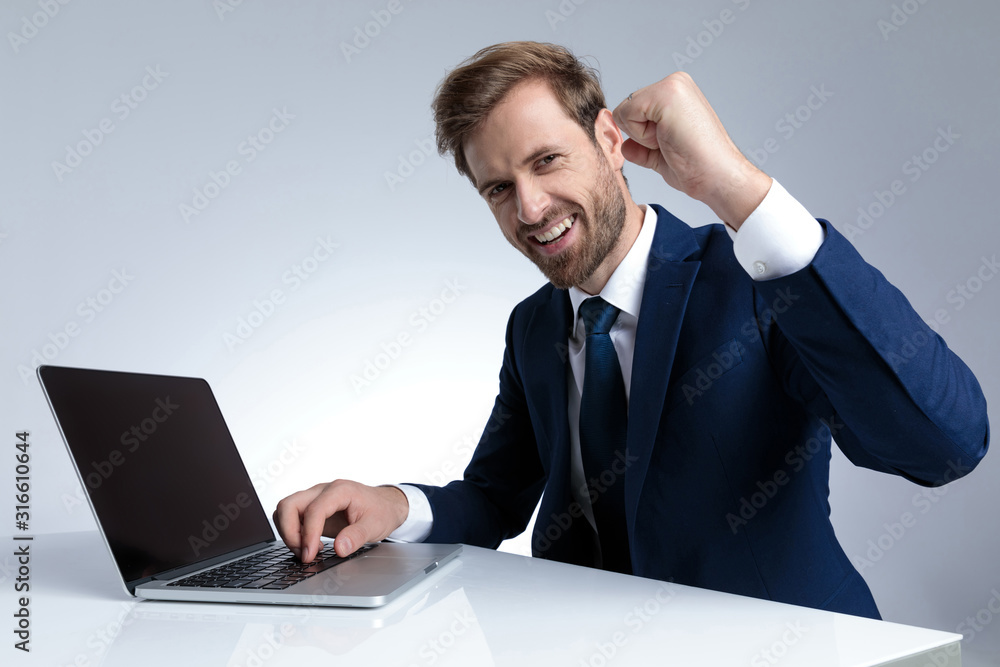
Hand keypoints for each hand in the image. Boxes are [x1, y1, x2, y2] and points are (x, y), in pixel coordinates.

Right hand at [272, 480, 408, 561]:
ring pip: (285, 509)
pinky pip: (291, 516)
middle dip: (289, 532)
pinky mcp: (312, 507)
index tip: (309, 555)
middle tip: (304, 553)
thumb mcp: (375, 525)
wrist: (386, 504)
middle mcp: (323, 490)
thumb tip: (339, 549)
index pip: (314, 510)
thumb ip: (357, 537)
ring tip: (307, 550)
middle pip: (289, 505)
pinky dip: (293, 532)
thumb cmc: (381, 511)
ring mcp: (315, 497)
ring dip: (289, 532)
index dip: (308, 534)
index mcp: (340, 491)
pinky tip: (311, 545)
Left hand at [612, 72, 770, 228]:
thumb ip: (641, 146)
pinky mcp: (666, 94)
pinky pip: (626, 115)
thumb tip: (625, 145)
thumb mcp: (660, 154)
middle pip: (626, 109)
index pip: (633, 110)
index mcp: (676, 93)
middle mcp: (675, 83)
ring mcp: (672, 86)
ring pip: (624, 111)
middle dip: (640, 134)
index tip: (671, 144)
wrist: (717, 176)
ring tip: (672, 142)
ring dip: (642, 136)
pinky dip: (641, 135)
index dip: (642, 135)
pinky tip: (668, 139)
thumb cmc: (697, 168)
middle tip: (671, 144)